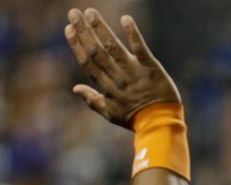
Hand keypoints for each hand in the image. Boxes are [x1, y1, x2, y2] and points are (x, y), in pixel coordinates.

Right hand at [63, 8, 180, 127]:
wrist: (161, 125)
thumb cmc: (135, 119)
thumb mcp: (111, 113)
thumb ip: (92, 100)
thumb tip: (75, 88)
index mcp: (107, 88)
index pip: (88, 63)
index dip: (77, 45)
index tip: (68, 29)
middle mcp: (118, 79)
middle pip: (97, 52)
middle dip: (84, 32)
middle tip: (74, 13)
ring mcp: (135, 73)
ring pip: (114, 48)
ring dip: (101, 29)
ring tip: (91, 13)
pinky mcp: (152, 69)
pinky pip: (141, 49)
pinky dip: (133, 34)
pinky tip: (125, 19)